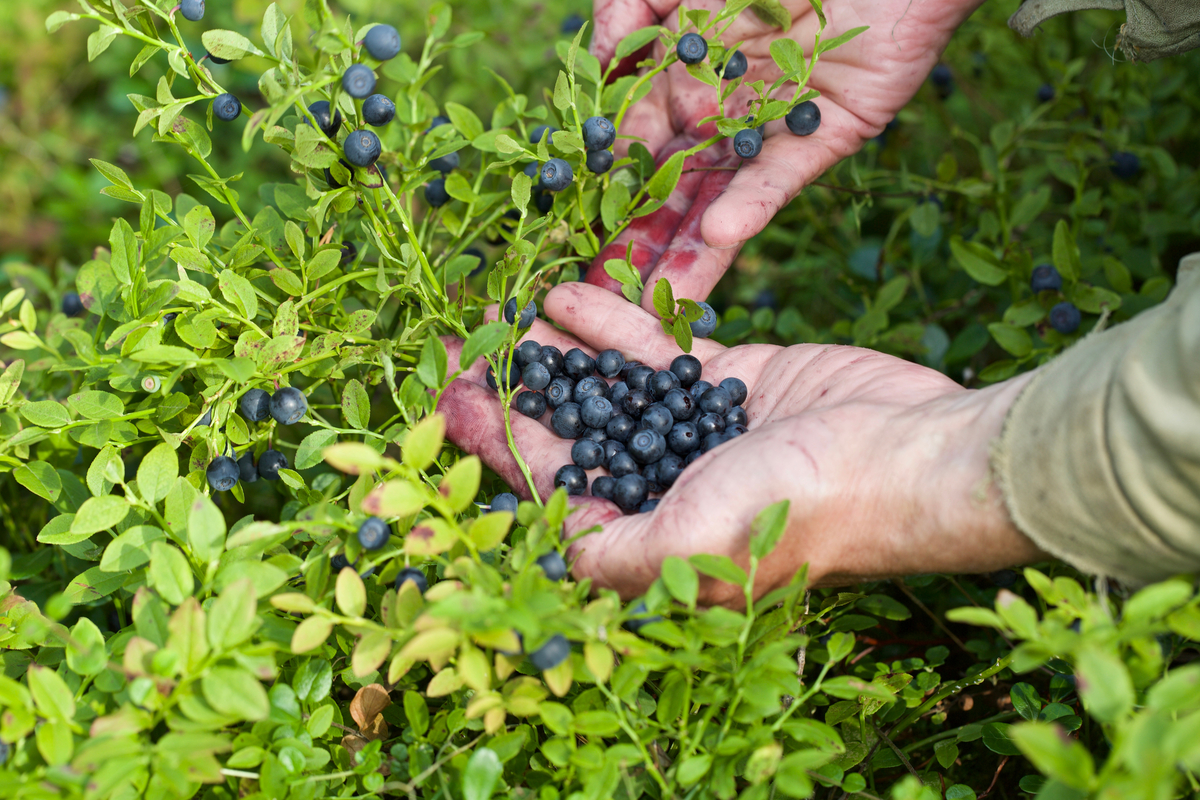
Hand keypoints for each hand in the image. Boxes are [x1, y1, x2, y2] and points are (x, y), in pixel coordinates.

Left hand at [438, 283, 1042, 605]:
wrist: (906, 451)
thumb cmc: (802, 509)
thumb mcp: (690, 544)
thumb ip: (609, 552)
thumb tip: (545, 555)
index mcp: (652, 541)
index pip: (552, 493)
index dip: (496, 449)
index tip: (451, 401)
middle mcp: (668, 488)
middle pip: (573, 436)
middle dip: (519, 395)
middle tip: (467, 348)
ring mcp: (696, 432)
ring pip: (609, 388)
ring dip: (559, 354)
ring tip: (511, 315)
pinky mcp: (731, 382)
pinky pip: (659, 351)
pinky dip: (615, 323)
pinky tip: (569, 295)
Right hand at [585, 0, 981, 312]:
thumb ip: (628, 8)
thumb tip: (599, 64)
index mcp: (683, 76)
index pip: (636, 144)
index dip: (608, 186)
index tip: (578, 231)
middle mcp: (722, 111)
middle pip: (671, 188)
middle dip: (636, 241)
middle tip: (600, 296)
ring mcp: (771, 128)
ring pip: (721, 198)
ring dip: (686, 249)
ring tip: (653, 301)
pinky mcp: (825, 134)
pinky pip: (781, 176)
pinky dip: (751, 205)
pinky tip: (717, 235)